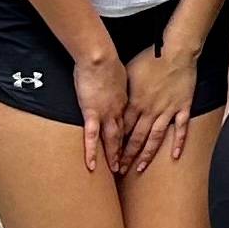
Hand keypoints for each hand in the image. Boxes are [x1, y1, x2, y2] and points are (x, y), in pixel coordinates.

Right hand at [70, 39, 129, 176]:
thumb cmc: (109, 61)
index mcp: (127, 101)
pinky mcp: (92, 113)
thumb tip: (120, 88)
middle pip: (126, 135)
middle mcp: (120, 110)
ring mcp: (107, 113)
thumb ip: (121, 86)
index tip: (136, 147)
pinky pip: (92, 137)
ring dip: (115, 156)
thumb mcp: (121, 75)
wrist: (100, 57)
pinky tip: (92, 165)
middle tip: (132, 166)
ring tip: (117, 170)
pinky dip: (92, 152)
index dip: (133, 136)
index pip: (132, 123)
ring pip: (113, 139)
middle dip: (129, 152)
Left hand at [118, 35, 198, 173]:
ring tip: (140, 168)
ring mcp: (167, 110)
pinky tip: (175, 155)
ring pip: (155, 138)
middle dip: (127, 155)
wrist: (175, 51)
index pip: (122, 129)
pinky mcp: (182, 107)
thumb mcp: (128, 72)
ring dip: (147, 154)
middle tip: (121, 169)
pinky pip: (180, 128)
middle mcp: (150, 111)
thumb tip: (115, 101)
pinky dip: (178, 142)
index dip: (115, 144)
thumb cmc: (150, 58)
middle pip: (136, 138)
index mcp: (135, 103)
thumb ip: (122, 91)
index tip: (109, 156)